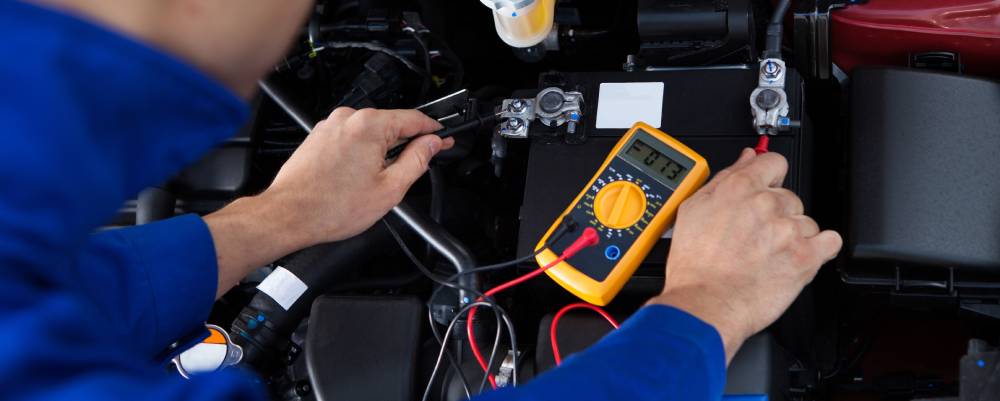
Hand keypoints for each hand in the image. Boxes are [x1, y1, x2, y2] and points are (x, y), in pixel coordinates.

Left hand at [204, 107, 451, 296]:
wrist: (288, 215)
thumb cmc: (331, 207)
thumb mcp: (390, 188)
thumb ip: (416, 161)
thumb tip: (431, 145)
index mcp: (369, 125)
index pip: (414, 119)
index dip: (433, 131)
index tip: (443, 138)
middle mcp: (348, 119)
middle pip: (391, 125)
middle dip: (407, 142)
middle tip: (419, 163)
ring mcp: (330, 126)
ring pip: (370, 133)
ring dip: (382, 150)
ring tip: (380, 181)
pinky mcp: (318, 137)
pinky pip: (350, 139)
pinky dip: (361, 153)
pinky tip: (359, 178)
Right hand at [647, 149, 841, 361]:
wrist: (705, 304)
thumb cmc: (695, 266)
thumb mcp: (693, 210)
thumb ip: (724, 179)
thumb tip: (745, 159)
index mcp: (740, 189)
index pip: (774, 162)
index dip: (770, 177)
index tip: (767, 188)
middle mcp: (767, 204)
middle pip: (790, 197)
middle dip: (777, 214)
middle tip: (758, 236)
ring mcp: (789, 230)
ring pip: (806, 222)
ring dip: (794, 236)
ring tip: (770, 255)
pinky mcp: (806, 256)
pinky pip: (830, 242)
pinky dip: (819, 249)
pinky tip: (800, 257)